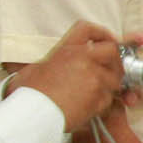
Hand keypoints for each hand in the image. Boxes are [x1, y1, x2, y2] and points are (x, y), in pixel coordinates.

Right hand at [11, 22, 126, 130]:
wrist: (31, 113)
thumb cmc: (27, 94)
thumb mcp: (36, 68)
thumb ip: (52, 63)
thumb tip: (52, 67)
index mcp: (67, 49)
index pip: (88, 29)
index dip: (101, 33)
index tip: (109, 39)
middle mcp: (84, 59)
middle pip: (112, 51)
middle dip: (115, 62)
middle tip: (109, 72)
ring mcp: (94, 78)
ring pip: (115, 78)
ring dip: (109, 86)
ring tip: (95, 95)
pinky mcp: (99, 97)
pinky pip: (110, 99)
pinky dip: (103, 104)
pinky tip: (89, 108)